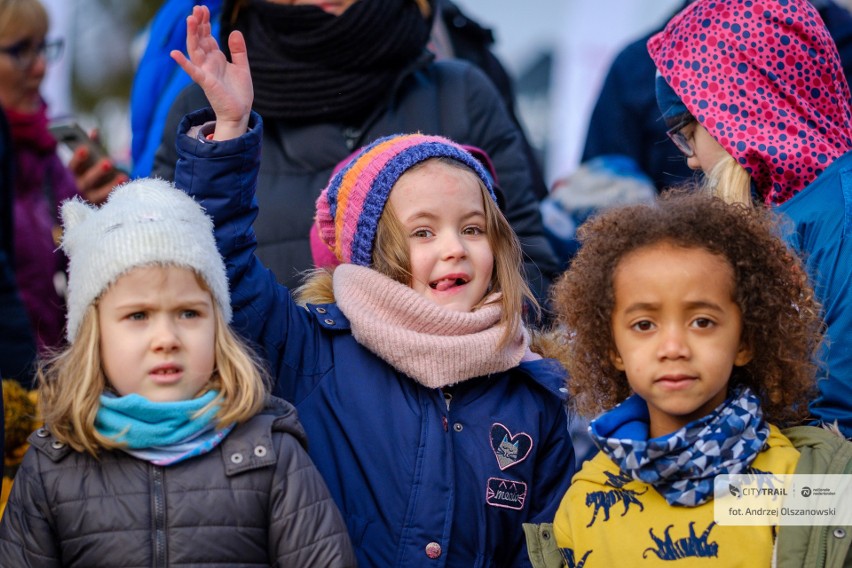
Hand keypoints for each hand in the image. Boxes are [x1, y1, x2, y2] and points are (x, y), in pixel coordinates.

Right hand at [68, 131, 127, 204]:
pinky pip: (111, 202)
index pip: (73, 166)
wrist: (110, 192)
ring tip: (123, 176)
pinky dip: (119, 193)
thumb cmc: (101, 170)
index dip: (78, 158)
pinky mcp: (105, 207)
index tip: (85, 148)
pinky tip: (128, 186)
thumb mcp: (97, 157)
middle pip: (87, 180)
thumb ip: (95, 145)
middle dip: (97, 171)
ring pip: (99, 194)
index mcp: (78, 173)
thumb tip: (93, 131)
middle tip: (108, 162)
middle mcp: (82, 186)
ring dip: (110, 185)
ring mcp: (93, 198)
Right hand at [170, 5, 252, 140]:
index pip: (208, 36)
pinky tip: (174, 53)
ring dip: (192, 35)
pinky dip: (184, 63)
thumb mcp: (242, 67)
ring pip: (196, 50)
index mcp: (216, 58)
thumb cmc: (238, 93)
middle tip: (197, 8)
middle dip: (199, 24)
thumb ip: (238, 50)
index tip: (203, 8)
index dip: (205, 23)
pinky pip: (193, 72)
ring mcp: (206, 72)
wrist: (240, 113)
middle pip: (200, 40)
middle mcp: (208, 63)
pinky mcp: (207, 83)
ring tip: (191, 19)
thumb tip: (235, 31)